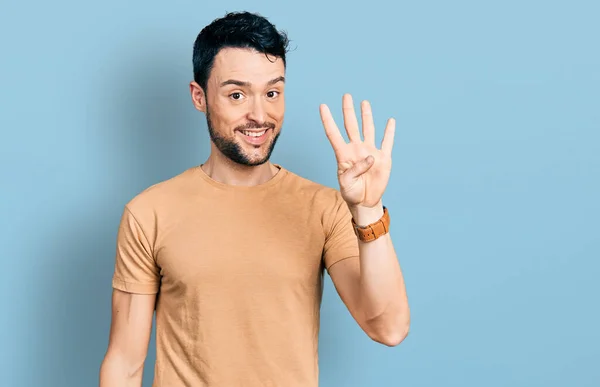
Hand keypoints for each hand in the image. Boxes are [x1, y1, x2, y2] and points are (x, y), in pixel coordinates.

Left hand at [320, 93, 395, 208]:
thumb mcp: (346, 183)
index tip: (323, 106)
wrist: (365, 202)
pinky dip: (389, 132)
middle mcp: (356, 149)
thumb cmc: (351, 193)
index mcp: (343, 154)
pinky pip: (387, 142)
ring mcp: (370, 152)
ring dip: (366, 116)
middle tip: (346, 95)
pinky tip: (390, 121)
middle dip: (348, 110)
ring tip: (364, 102)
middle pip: (351, 126)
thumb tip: (370, 157)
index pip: (333, 133)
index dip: (328, 120)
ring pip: (368, 129)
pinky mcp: (383, 159)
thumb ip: (355, 170)